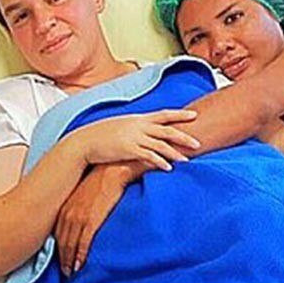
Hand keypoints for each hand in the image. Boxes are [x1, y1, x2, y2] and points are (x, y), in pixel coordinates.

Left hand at [54, 162, 142, 275]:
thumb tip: (80, 217)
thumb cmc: (100, 179)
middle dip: (62, 258)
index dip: (58, 249)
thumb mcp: (82, 193)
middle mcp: (68, 214)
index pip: (57, 234)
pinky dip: (80, 255)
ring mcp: (79, 218)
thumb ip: (78, 206)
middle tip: (65, 272)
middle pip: (61, 242)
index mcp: (65, 207)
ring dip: (70, 261)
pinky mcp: (91, 221)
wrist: (111, 170)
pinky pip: (83, 243)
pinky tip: (80, 265)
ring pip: (70, 245)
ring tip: (72, 272)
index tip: (60, 260)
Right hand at [67, 109, 199, 170]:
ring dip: (175, 153)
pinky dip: (160, 162)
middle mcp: (138, 125)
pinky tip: (168, 168)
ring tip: (186, 160)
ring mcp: (134, 137)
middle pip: (167, 130)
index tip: (194, 114)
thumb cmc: (101, 135)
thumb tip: (145, 131)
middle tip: (198, 142)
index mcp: (138, 118)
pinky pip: (149, 156)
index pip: (164, 114)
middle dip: (184, 136)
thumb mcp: (121, 125)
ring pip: (161, 144)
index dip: (180, 114)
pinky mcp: (129, 149)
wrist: (84, 141)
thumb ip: (135, 127)